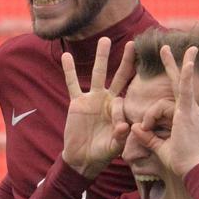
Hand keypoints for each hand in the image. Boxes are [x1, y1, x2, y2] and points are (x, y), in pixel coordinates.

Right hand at [61, 37, 135, 178]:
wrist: (82, 159)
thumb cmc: (102, 154)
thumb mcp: (114, 147)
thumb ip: (120, 137)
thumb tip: (123, 126)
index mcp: (119, 110)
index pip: (123, 101)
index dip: (119, 112)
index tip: (117, 128)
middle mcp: (108, 100)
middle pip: (119, 76)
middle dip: (126, 61)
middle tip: (132, 44)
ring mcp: (92, 99)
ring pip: (97, 74)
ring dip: (101, 57)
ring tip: (103, 39)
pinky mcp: (77, 102)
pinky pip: (72, 84)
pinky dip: (69, 71)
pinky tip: (66, 56)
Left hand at [128, 45, 198, 176]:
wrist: (194, 170)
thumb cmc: (182, 163)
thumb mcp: (161, 148)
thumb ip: (148, 137)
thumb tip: (135, 127)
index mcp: (185, 118)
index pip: (169, 102)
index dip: (153, 112)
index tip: (145, 123)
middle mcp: (190, 110)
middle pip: (180, 83)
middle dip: (174, 65)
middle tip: (166, 48)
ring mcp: (190, 110)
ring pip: (180, 83)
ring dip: (175, 65)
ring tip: (166, 47)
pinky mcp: (188, 112)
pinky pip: (185, 90)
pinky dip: (186, 76)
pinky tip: (187, 62)